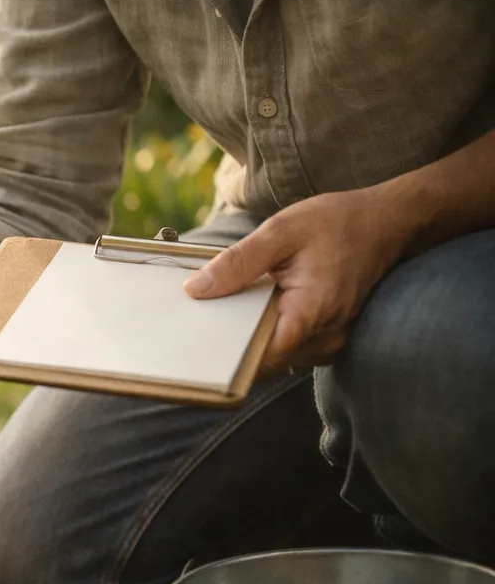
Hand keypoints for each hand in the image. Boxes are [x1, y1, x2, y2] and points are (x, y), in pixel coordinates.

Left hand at [182, 186, 413, 369]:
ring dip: (251, 340)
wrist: (387, 223)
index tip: (199, 342)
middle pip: (265, 360)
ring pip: (277, 357)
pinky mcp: (329, 339)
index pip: (262, 356)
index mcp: (312, 311)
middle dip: (232, 345)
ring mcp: (331, 342)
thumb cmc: (339, 223)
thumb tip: (196, 289)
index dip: (227, 354)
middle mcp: (326, 336)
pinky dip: (269, 334)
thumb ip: (238, 262)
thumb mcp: (282, 231)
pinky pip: (290, 348)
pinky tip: (254, 312)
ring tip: (227, 313)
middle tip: (201, 324)